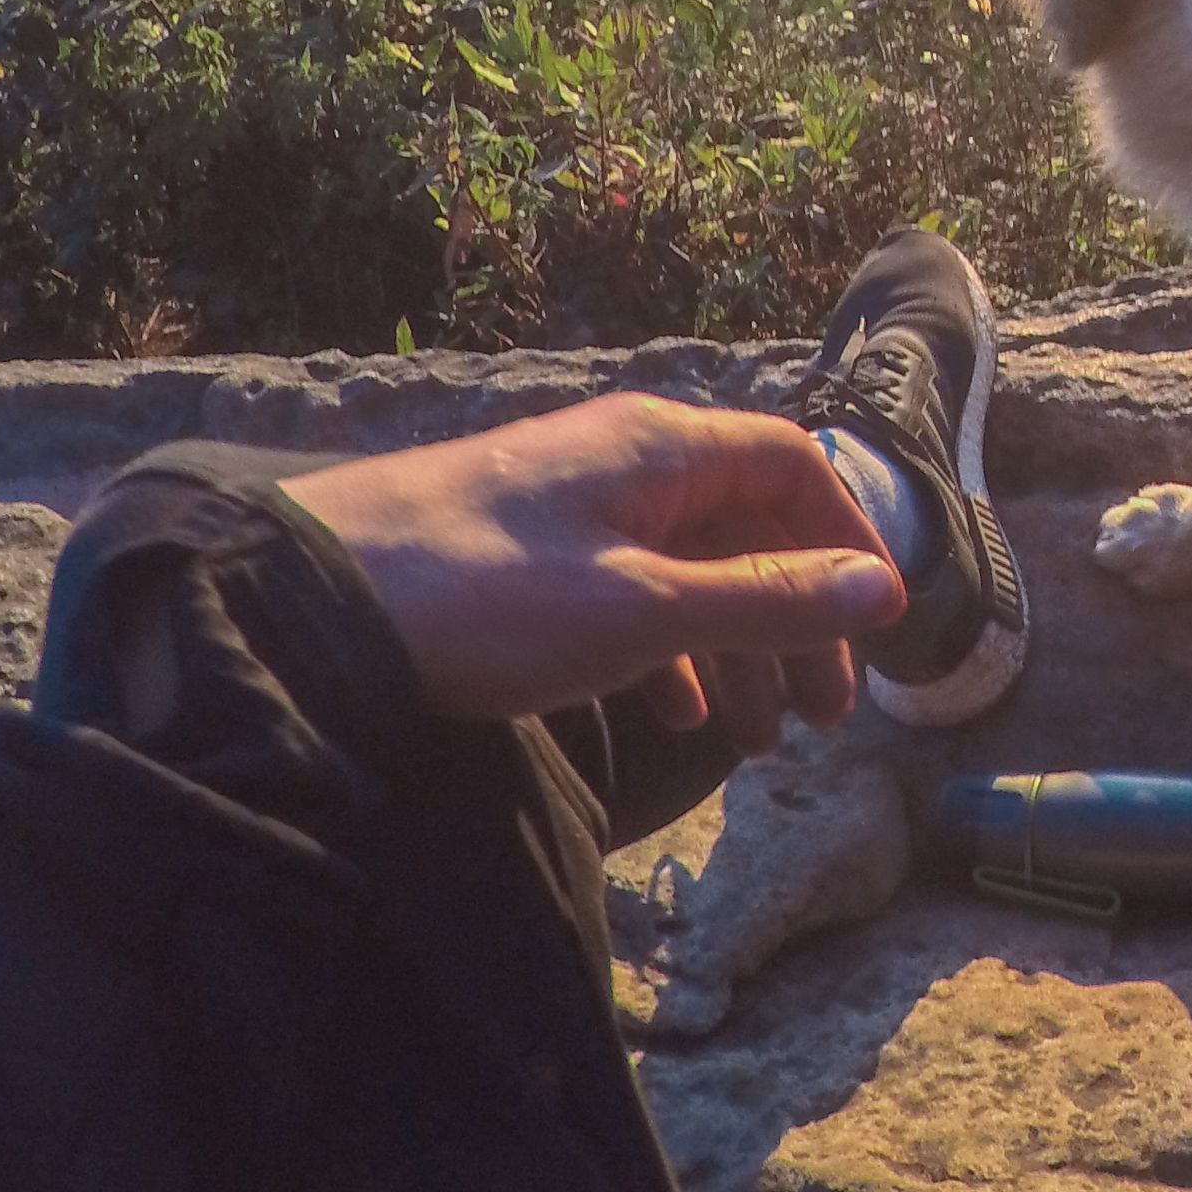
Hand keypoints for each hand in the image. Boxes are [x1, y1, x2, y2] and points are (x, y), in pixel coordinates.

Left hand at [281, 394, 903, 753]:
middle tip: (825, 716)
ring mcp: (571, 506)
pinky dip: (667, 651)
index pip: (792, 469)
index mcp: (662, 448)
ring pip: (687, 567)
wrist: (311, 599)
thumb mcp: (644, 610)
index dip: (847, 539)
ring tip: (756, 743)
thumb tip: (881, 590)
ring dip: (734, 650)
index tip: (876, 623)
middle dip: (795, 619)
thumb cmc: (485, 596)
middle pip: (746, 525)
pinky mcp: (524, 556)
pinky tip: (672, 716)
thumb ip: (765, 600)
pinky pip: (628, 591)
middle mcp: (624, 460)